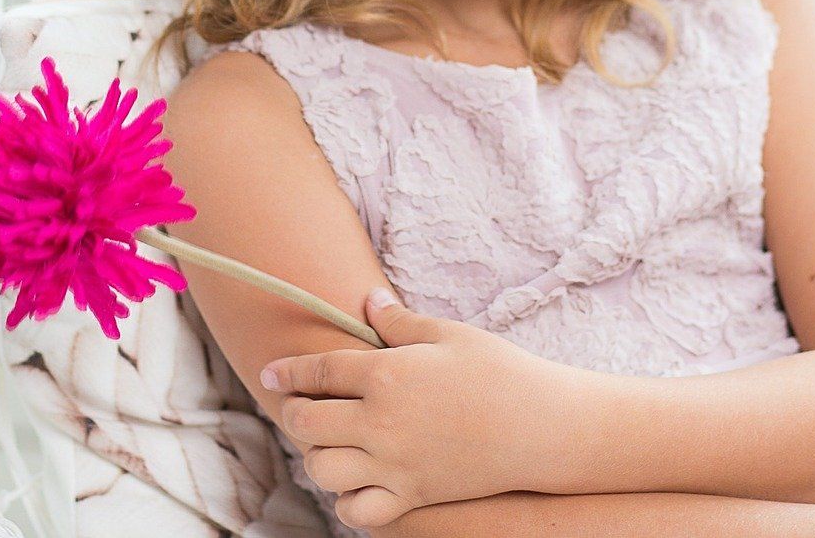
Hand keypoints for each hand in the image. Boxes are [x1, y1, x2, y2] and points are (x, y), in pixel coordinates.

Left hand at [259, 287, 570, 530]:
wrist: (544, 427)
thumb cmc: (499, 371)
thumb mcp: (448, 334)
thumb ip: (398, 321)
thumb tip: (366, 301)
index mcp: (388, 374)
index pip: (318, 371)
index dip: (288, 371)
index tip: (270, 373)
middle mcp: (382, 422)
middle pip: (307, 422)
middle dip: (295, 412)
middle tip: (303, 405)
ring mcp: (395, 464)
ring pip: (323, 470)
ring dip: (317, 455)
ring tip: (331, 442)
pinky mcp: (413, 495)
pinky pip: (357, 512)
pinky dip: (347, 500)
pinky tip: (357, 481)